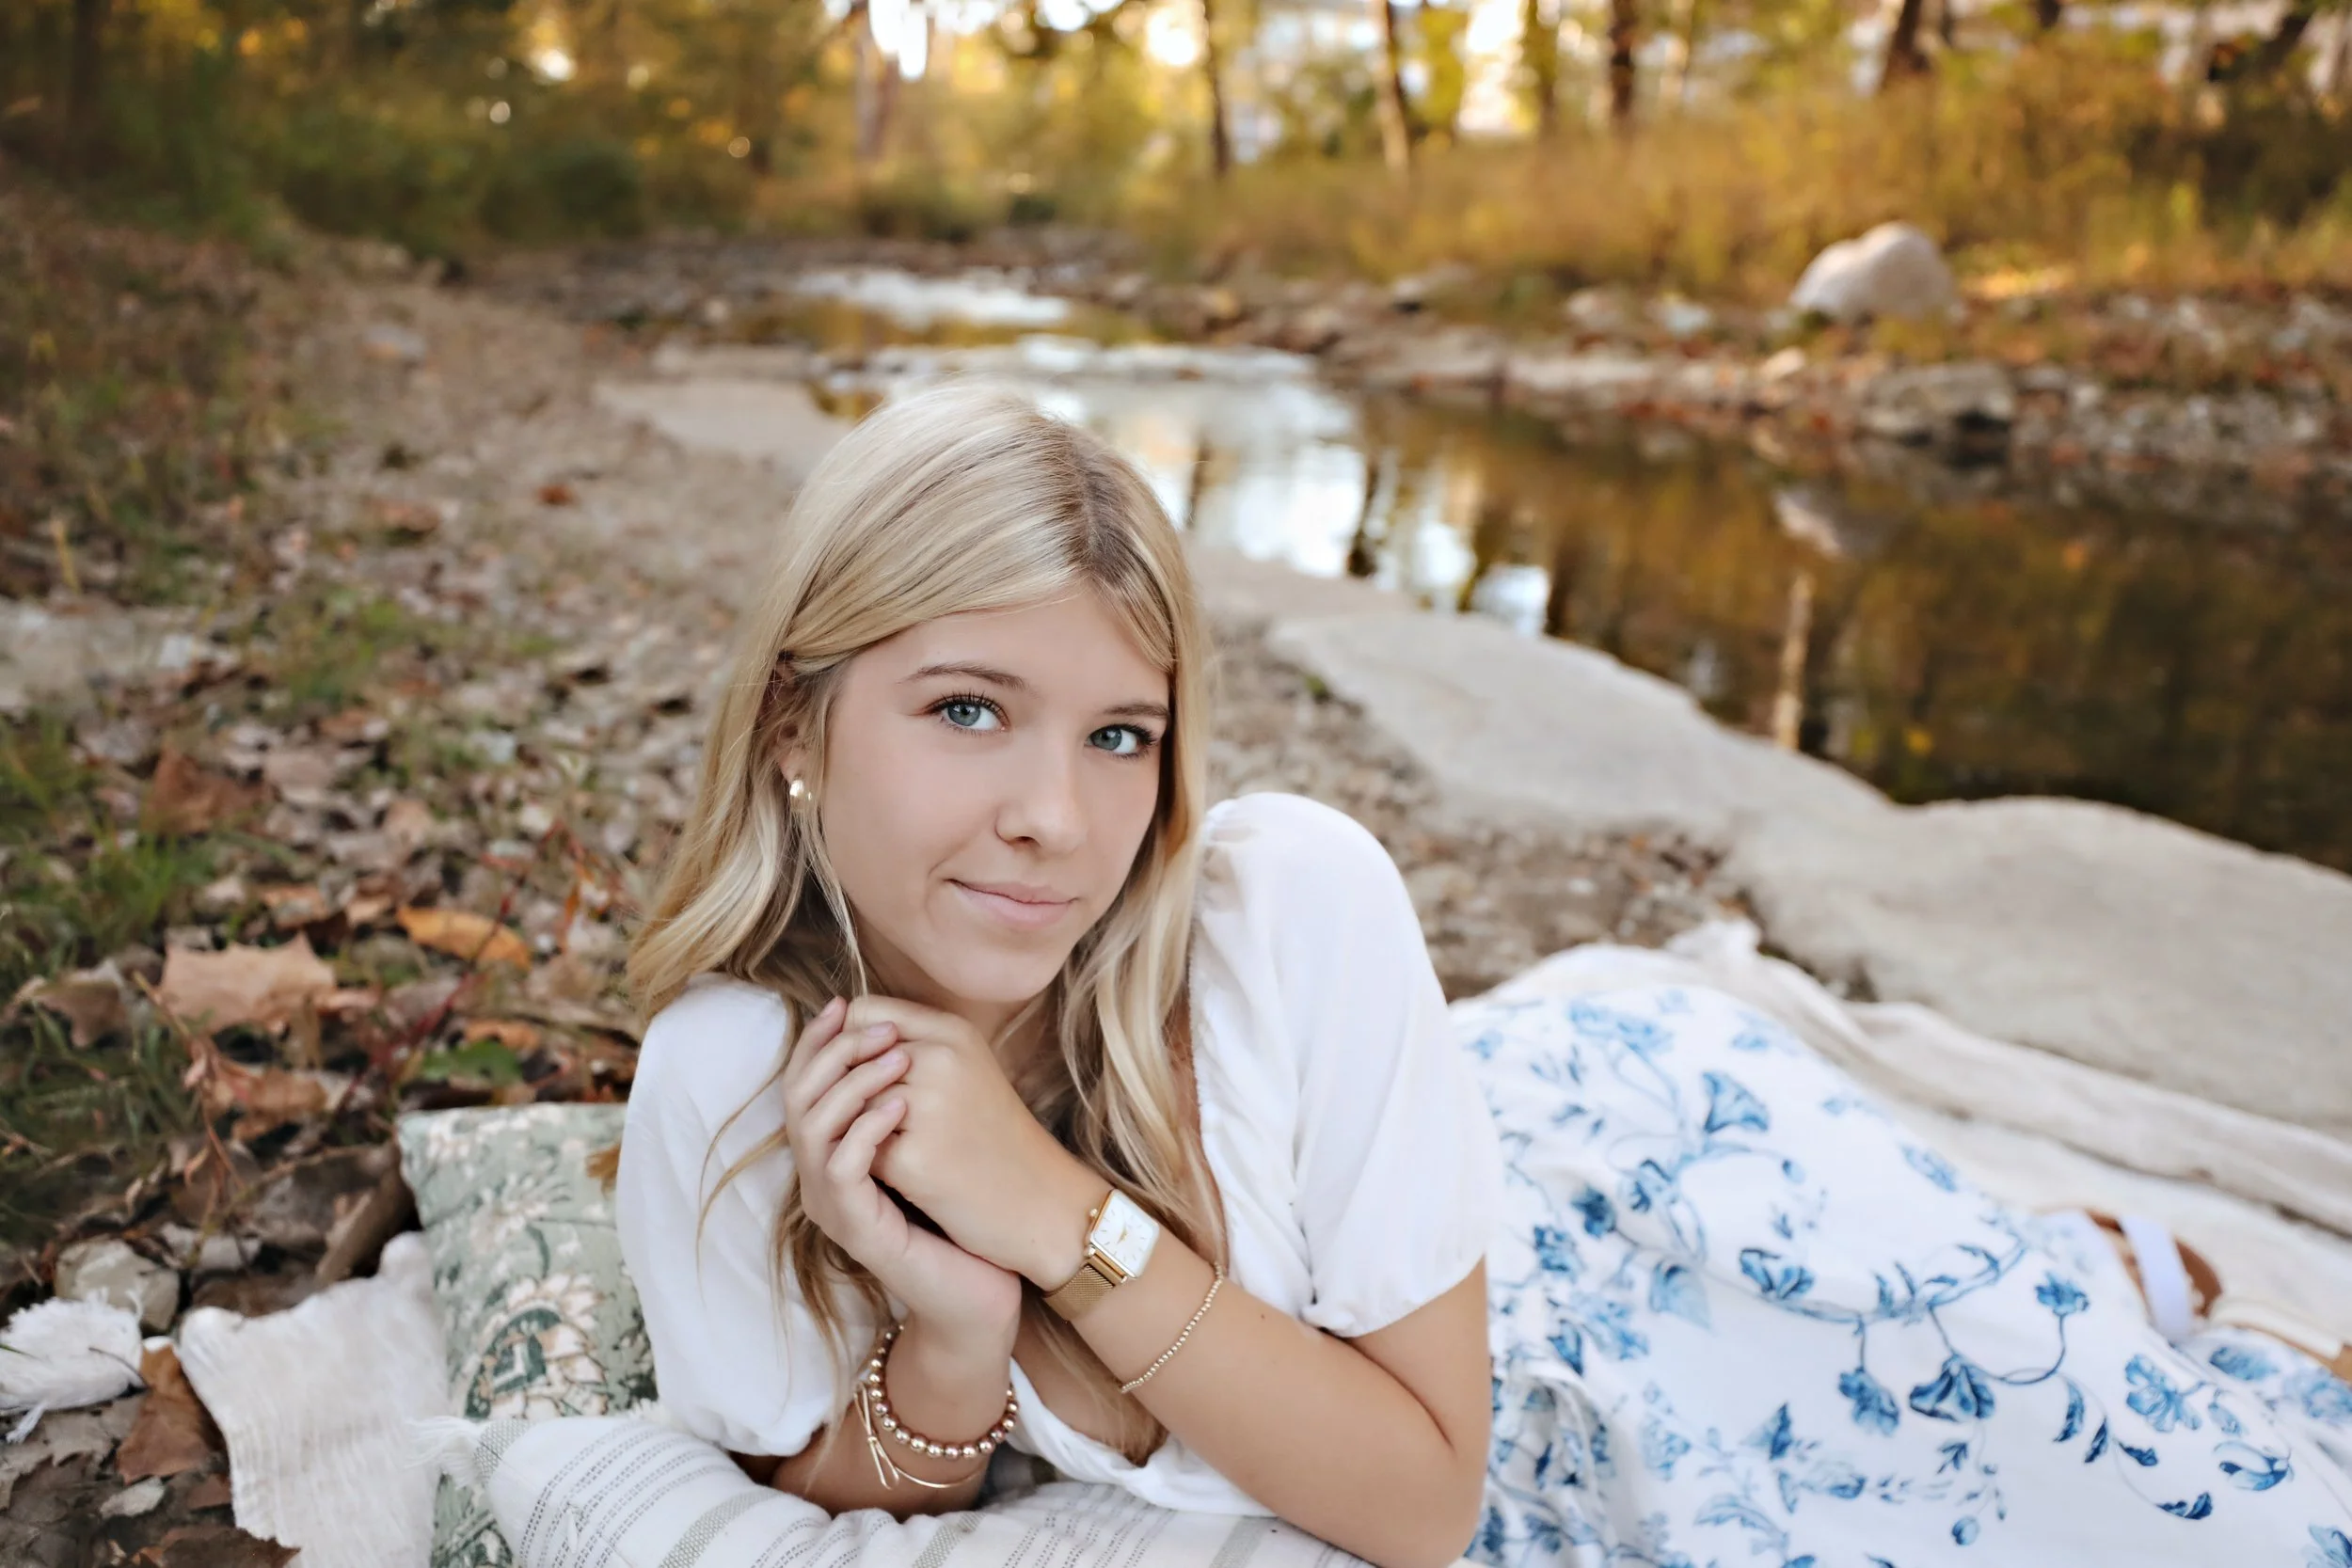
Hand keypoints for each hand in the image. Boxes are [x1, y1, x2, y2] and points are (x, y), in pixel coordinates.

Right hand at [779, 997, 1022, 1347]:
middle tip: (878, 1026)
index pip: (801, 1084)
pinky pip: (841, 1169)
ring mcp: (833, 1207)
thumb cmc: (957, 1212)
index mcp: (828, 1153)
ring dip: (852, 1084)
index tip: (845, 1003)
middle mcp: (818, 1179)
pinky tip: (900, 1104)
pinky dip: (866, 1130)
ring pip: (812, 1130)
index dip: (816, 1041)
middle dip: (832, 1052)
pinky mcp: (856, 1228)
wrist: (980, 1286)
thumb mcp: (925, 1141)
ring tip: (897, 1056)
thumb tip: (894, 1030)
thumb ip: (899, 1095)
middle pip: (796, 1099)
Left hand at [843, 996, 1105, 1288]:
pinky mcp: (914, 1158)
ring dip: (855, 1125)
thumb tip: (839, 1033)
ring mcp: (927, 1107)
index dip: (851, 1043)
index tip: (859, 1073)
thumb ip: (913, 1045)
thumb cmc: (995, 1136)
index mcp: (953, 1032)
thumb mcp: (966, 1071)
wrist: (1040, 1201)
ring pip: (850, 1102)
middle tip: (866, 1118)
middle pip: (849, 1058)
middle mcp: (941, 1060)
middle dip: (848, 1088)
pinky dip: (868, 1162)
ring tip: (880, 1143)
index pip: (865, 1013)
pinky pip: (858, 1148)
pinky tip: (893, 1173)